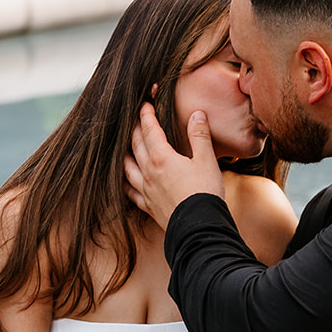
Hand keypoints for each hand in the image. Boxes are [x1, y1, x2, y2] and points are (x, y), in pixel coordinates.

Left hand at [125, 103, 224, 229]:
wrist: (200, 228)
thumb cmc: (205, 193)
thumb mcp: (207, 160)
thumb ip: (199, 136)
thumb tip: (197, 115)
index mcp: (162, 157)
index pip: (149, 129)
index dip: (146, 114)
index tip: (145, 103)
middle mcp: (149, 172)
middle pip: (135, 145)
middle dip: (135, 129)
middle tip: (135, 119)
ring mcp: (146, 190)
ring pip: (127, 167)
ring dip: (125, 154)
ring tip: (125, 147)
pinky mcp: (148, 206)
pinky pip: (130, 192)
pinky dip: (126, 183)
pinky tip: (126, 181)